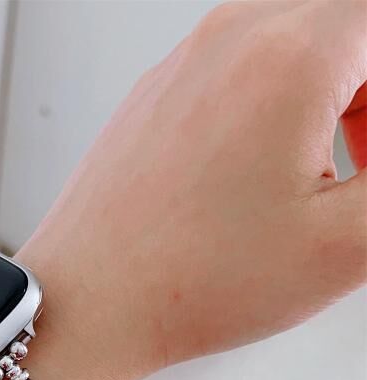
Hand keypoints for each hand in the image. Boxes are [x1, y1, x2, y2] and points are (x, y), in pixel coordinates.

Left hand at [19, 0, 366, 379]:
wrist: (84, 307)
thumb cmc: (187, 283)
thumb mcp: (344, 244)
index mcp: (289, 54)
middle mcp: (229, 39)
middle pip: (343, 28)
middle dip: (366, 99)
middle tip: (361, 168)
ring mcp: (181, 65)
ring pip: (291, 44)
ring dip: (327, 100)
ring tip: (320, 180)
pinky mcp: (152, 98)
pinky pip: (236, 74)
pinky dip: (271, 110)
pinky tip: (259, 181)